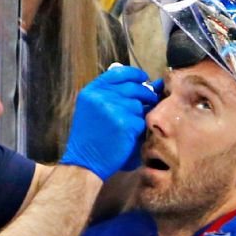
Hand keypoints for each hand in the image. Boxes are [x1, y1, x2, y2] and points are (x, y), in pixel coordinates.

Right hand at [59, 65, 160, 180]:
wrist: (85, 161)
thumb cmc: (91, 137)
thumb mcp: (93, 109)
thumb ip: (113, 94)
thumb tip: (147, 82)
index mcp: (91, 91)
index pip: (118, 73)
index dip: (134, 74)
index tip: (143, 78)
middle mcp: (100, 97)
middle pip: (133, 87)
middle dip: (145, 94)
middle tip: (150, 100)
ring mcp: (113, 109)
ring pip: (138, 105)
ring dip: (138, 115)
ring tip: (127, 126)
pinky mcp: (124, 124)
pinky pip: (140, 121)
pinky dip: (138, 129)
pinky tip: (127, 136)